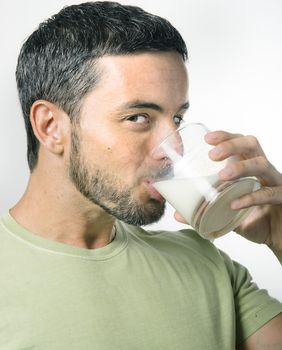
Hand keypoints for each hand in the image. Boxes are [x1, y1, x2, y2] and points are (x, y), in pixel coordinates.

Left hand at [203, 130, 281, 261]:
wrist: (276, 236)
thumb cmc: (252, 218)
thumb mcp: (225, 212)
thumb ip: (204, 210)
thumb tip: (177, 214)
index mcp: (249, 167)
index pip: (239, 143)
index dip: (225, 137)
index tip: (207, 139)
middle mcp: (263, 170)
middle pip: (251, 145)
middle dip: (231, 145)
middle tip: (212, 155)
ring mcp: (274, 183)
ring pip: (262, 164)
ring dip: (241, 167)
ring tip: (223, 175)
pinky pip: (269, 194)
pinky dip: (251, 198)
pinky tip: (235, 204)